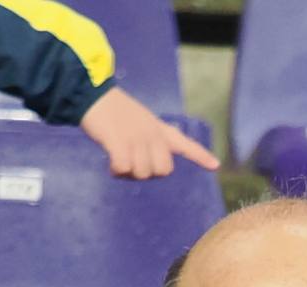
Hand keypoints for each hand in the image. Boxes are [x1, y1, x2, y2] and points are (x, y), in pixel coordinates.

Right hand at [78, 87, 218, 178]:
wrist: (91, 94)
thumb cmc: (113, 110)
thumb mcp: (140, 120)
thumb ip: (152, 138)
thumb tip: (156, 163)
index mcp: (158, 128)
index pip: (184, 143)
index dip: (200, 155)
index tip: (215, 165)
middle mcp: (152, 134)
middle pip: (163, 170)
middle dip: (148, 172)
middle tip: (132, 162)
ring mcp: (136, 138)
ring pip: (143, 172)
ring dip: (129, 172)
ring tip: (118, 159)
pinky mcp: (118, 141)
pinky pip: (124, 168)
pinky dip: (117, 170)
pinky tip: (111, 165)